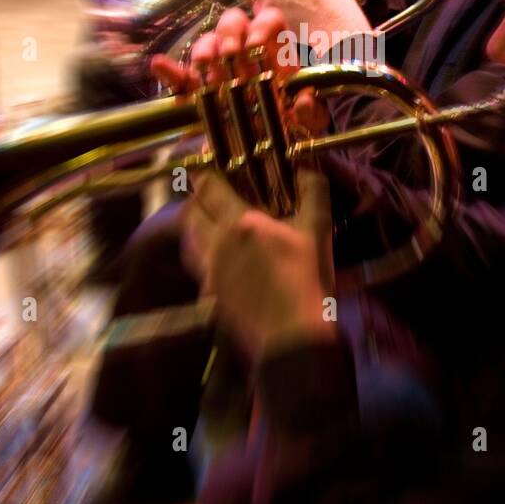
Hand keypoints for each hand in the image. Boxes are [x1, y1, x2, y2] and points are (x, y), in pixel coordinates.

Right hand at [150, 6, 330, 134]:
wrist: (267, 163)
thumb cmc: (296, 136)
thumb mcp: (311, 126)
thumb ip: (311, 113)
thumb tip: (302, 100)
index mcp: (276, 57)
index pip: (269, 21)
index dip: (263, 24)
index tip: (257, 42)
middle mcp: (246, 58)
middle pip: (234, 23)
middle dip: (230, 31)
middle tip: (230, 53)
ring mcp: (221, 73)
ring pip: (208, 44)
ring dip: (205, 48)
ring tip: (206, 64)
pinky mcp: (198, 94)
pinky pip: (180, 79)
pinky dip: (169, 72)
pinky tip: (158, 65)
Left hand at [182, 165, 335, 360]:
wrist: (292, 336)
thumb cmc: (306, 279)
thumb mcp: (317, 231)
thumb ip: (312, 193)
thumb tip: (306, 167)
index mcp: (239, 222)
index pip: (208, 188)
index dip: (205, 174)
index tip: (210, 169)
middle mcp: (215, 244)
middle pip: (188, 213)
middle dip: (195, 200)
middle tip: (210, 197)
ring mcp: (209, 273)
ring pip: (187, 241)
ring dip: (195, 228)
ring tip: (212, 226)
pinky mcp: (209, 296)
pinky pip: (198, 268)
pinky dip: (203, 256)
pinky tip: (222, 261)